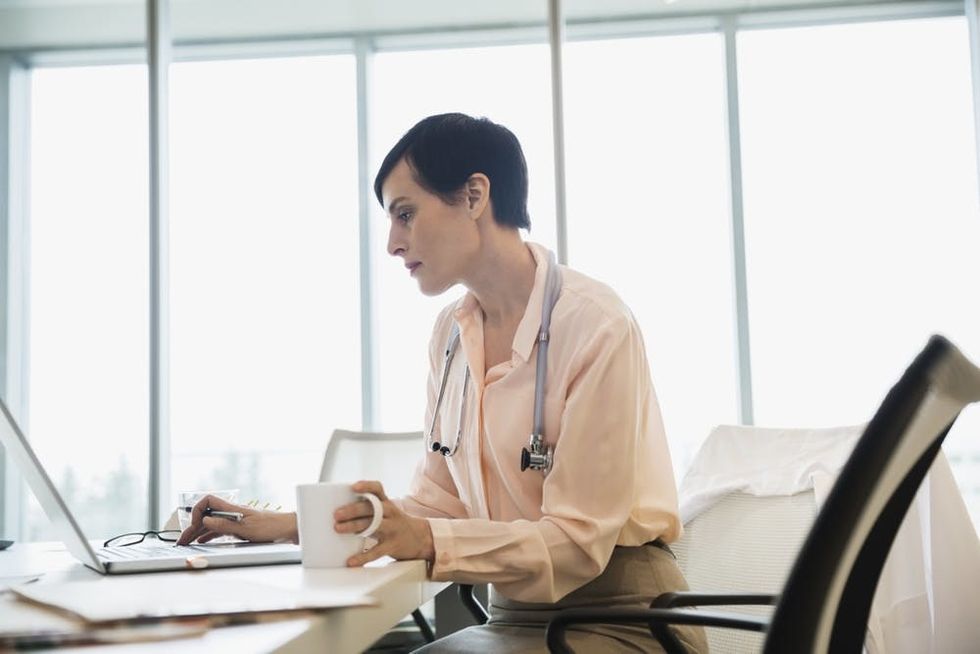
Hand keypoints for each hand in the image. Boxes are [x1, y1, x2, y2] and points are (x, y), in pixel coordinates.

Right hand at [175, 494, 297, 545]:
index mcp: (233, 508)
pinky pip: (219, 530)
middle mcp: (232, 512)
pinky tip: (201, 540)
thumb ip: (225, 525)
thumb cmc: (272, 527)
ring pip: (211, 524)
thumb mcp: (246, 529)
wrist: (289, 529)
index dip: (197, 510)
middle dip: (192, 526)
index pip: (208, 501)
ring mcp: (235, 520)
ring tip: (186, 543)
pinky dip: (208, 534)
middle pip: (206, 515)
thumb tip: (205, 522)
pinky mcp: (239, 528)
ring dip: (197, 532)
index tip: (194, 524)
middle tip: (181, 541)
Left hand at [334, 481, 434, 566]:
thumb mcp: (385, 512)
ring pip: (373, 525)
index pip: (378, 489)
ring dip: (354, 526)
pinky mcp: (393, 545)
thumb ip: (369, 510)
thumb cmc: (395, 524)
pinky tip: (352, 560)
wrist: (420, 539)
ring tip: (338, 528)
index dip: (366, 486)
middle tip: (337, 514)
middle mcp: (391, 513)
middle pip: (372, 508)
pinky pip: (377, 551)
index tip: (353, 487)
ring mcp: (393, 529)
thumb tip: (341, 512)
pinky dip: (363, 557)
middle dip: (353, 510)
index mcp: (387, 503)